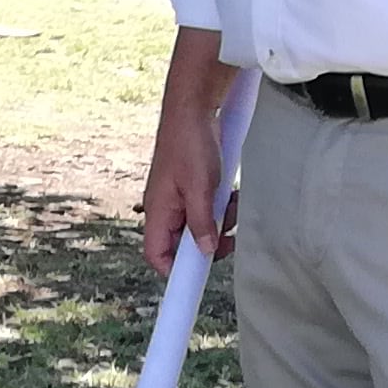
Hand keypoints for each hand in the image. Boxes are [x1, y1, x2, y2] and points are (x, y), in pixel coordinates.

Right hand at [141, 92, 232, 275]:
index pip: (157, 255)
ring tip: (230, 206)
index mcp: (158, 211)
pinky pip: (204, 210)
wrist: (192, 111)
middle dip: (206, 243)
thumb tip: (204, 250)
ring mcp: (177, 198)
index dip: (175, 270)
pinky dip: (219, 208)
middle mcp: (164, 208)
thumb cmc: (190, 145)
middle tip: (228, 237)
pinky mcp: (190, 187)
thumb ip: (201, 222)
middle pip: (180, 244)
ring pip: (196, 227)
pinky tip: (228, 195)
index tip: (198, 277)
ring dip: (217, 223)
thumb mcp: (200, 188)